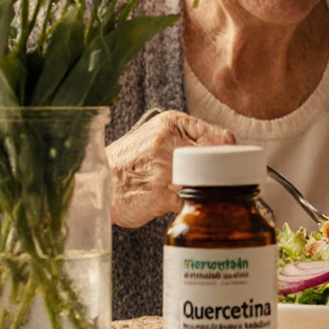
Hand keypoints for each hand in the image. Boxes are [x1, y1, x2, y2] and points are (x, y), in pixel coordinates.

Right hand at [106, 110, 234, 227]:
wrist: (96, 184)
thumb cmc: (130, 162)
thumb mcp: (157, 135)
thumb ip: (190, 136)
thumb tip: (230, 146)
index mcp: (171, 122)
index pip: (222, 138)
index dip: (231, 157)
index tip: (232, 168)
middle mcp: (167, 142)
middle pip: (219, 161)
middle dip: (223, 176)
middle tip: (220, 184)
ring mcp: (163, 168)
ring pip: (207, 182)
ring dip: (207, 192)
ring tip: (197, 193)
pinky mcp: (160, 194)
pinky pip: (190, 201)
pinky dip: (190, 206)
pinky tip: (179, 204)